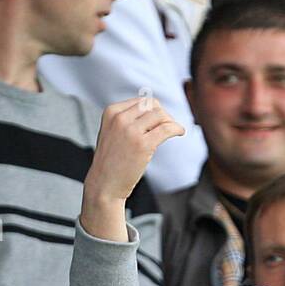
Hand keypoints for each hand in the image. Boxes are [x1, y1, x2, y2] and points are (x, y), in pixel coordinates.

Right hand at [80, 97, 184, 239]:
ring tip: (174, 131)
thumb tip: (155, 110)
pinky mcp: (142, 144)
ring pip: (160, 115)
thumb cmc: (111, 161)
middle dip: (163, 114)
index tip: (160, 121)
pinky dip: (176, 128)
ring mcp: (131, 131)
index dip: (154, 110)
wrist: (104, 184)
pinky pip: (166, 129)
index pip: (141, 101)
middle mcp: (120, 118)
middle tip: (168, 126)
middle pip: (152, 105)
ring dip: (170, 121)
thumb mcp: (112, 132)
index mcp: (112, 111)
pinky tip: (180, 132)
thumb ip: (127, 119)